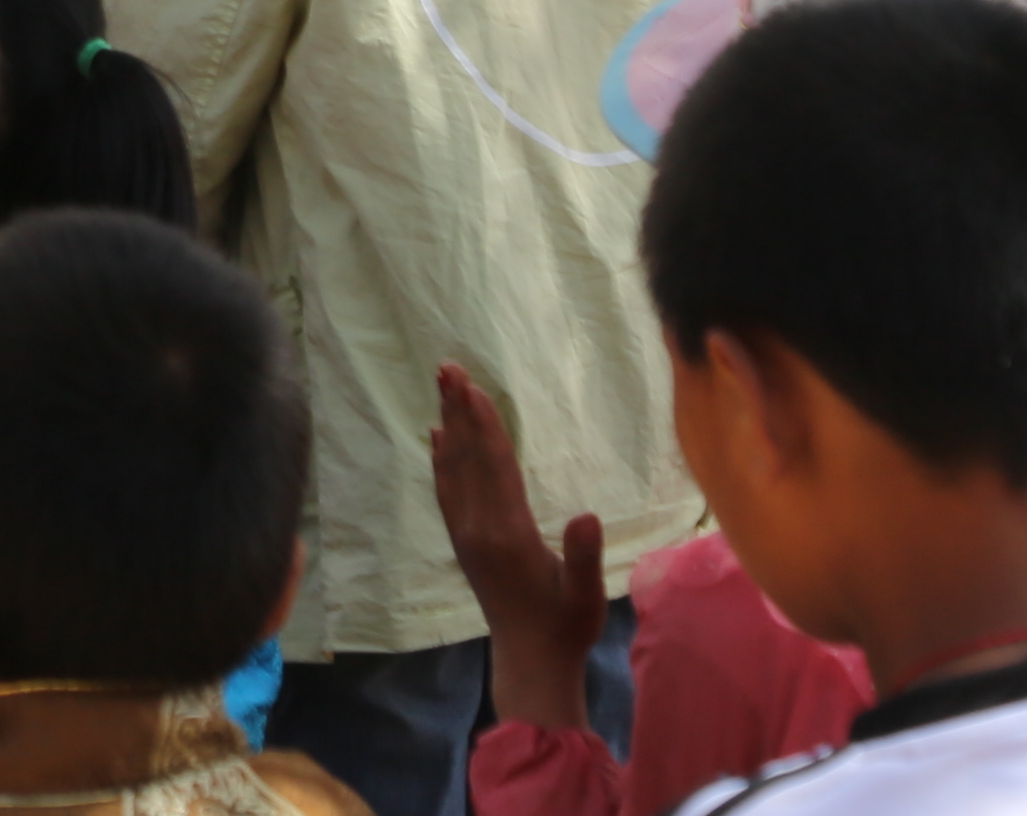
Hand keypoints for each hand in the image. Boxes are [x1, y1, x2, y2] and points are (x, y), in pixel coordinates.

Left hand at [426, 362, 606, 735]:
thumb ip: (583, 557)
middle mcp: (478, 528)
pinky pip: (446, 490)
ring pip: (452, 468)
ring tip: (442, 386)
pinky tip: (439, 436)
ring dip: (448, 424)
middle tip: (446, 365)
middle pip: (466, 457)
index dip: (485, 425)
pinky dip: (441, 458)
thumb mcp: (586, 595)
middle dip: (458, 409)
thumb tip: (587, 516)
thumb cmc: (566, 626)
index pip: (494, 467)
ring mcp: (466, 534)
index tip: (473, 386)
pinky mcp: (463, 542)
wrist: (530, 661)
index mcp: (508, 534)